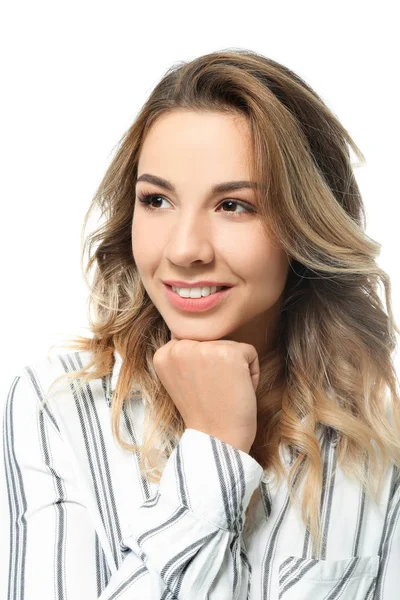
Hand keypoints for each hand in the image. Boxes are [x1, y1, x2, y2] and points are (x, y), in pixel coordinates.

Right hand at [152, 332, 259, 453]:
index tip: (199, 388)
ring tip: (224, 392)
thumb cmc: (204, 412)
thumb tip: (201, 334)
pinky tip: (237, 391)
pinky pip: (250, 352)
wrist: (217, 439)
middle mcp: (179, 347)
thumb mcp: (181, 379)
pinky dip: (251, 373)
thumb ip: (184, 356)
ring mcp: (204, 349)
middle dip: (218, 364)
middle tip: (212, 391)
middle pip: (212, 340)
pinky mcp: (229, 353)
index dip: (202, 366)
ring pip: (231, 345)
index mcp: (163, 354)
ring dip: (234, 369)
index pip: (194, 342)